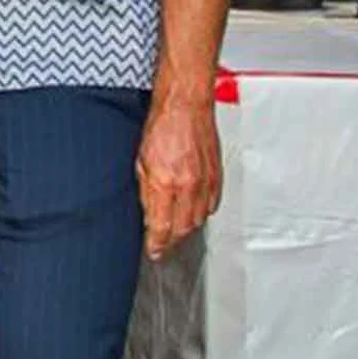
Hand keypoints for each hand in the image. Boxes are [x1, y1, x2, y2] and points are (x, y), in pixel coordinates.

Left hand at [138, 88, 222, 257]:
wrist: (186, 107)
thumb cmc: (162, 127)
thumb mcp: (140, 162)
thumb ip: (146, 192)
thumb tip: (148, 214)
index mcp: (165, 182)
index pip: (162, 226)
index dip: (157, 244)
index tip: (154, 251)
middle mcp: (188, 186)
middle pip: (183, 228)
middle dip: (172, 240)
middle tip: (162, 244)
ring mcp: (206, 183)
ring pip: (199, 220)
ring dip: (186, 228)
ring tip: (175, 230)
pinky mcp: (217, 178)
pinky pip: (211, 206)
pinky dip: (201, 213)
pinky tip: (192, 212)